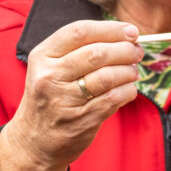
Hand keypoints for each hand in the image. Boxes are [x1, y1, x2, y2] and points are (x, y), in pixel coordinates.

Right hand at [3, 18, 142, 170]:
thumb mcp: (49, 67)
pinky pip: (113, 98)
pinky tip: (128, 88)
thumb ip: (77, 49)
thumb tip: (123, 35)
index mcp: (42, 57)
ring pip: (108, 76)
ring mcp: (64, 100)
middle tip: (136, 52)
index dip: (110, 29)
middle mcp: (50, 76)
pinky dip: (128, 90)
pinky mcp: (81, 120)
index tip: (130, 31)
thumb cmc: (49, 98)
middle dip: (124, 50)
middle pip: (96, 53)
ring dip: (128, 71)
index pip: (79, 32)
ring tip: (133, 71)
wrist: (34, 141)